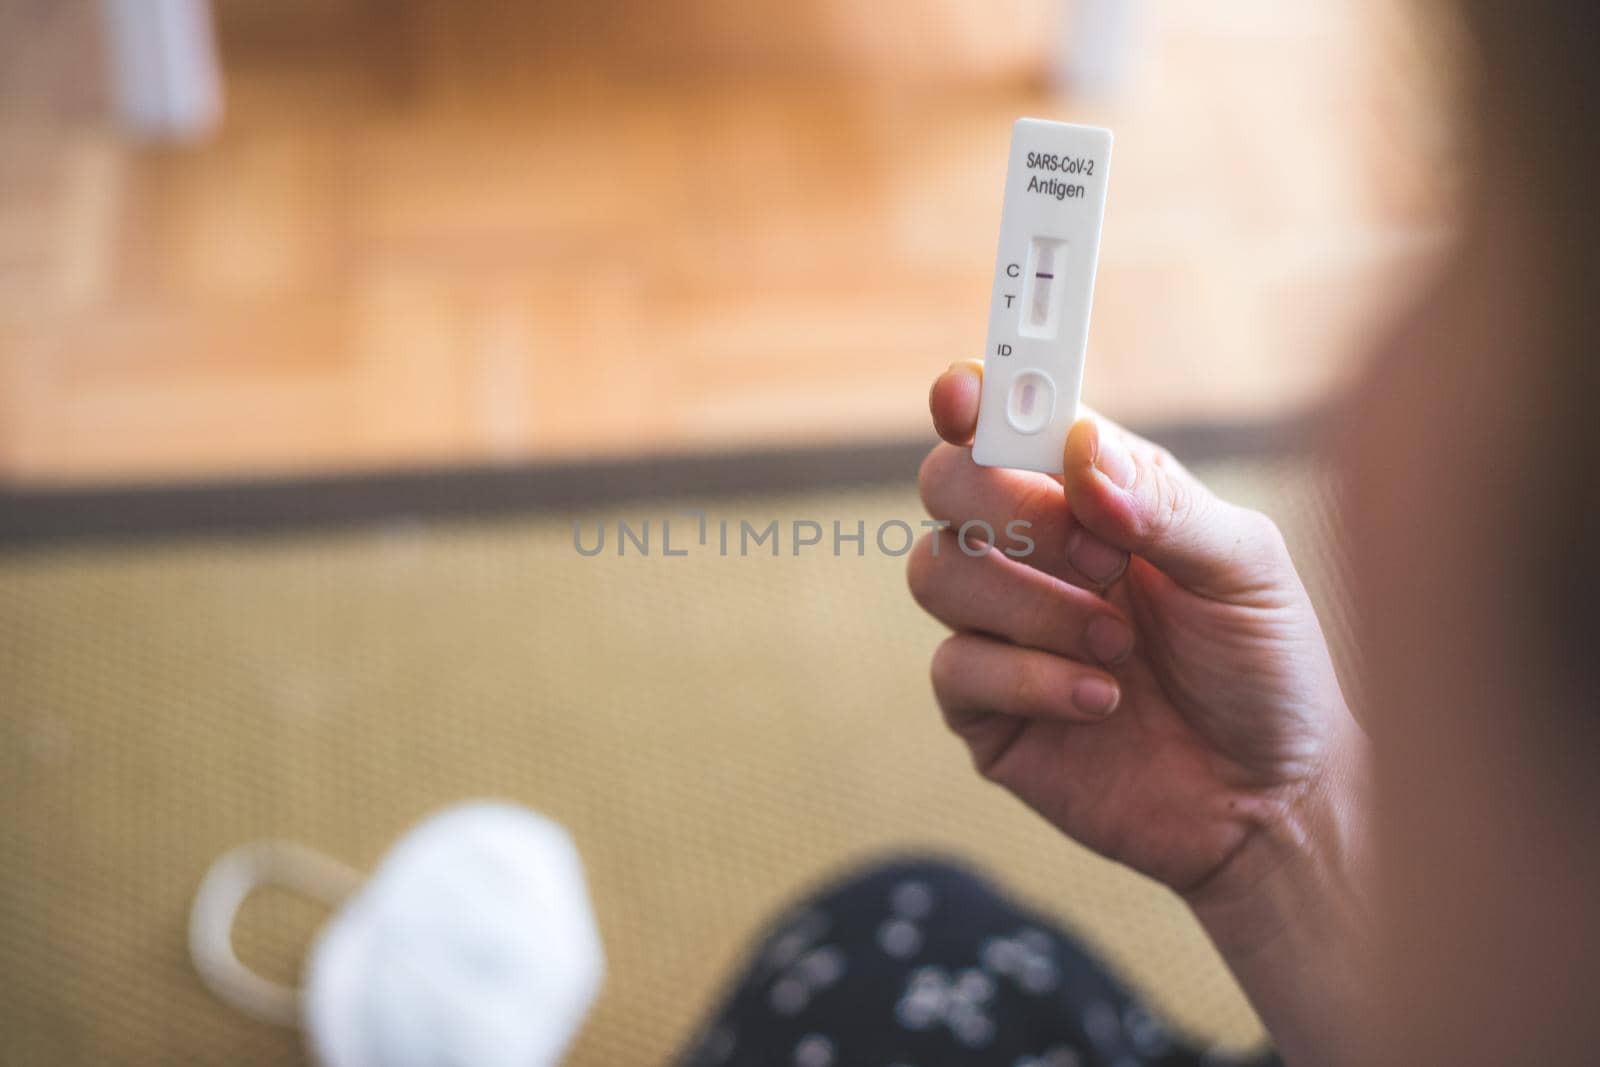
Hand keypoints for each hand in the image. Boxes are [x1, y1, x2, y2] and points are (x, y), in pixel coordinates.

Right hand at [909, 360, 1359, 900]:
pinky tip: (1102, 700)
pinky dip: (1033, 679)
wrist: (1273, 799)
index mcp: (1091, 497)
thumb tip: (1083, 453)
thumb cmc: (1265, 668)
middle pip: (945, 486)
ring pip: (936, 572)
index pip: (1008, 423)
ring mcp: (1002, 631)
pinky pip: (955, 669)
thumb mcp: (1244, 567)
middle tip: (1101, 556)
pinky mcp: (986, 712)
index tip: (967, 394)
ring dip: (1032, 606)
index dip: (975, 396)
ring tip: (1118, 646)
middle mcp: (1034, 553)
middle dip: (1009, 509)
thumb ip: (1164, 501)